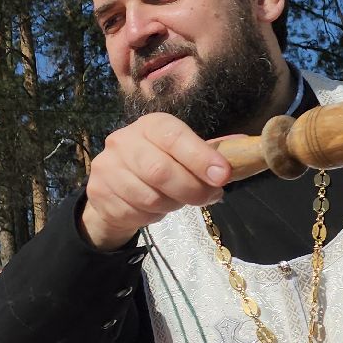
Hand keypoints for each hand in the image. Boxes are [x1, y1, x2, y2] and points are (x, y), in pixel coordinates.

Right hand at [78, 113, 231, 250]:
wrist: (113, 188)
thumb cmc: (158, 166)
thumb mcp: (182, 154)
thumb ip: (209, 153)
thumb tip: (244, 149)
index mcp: (151, 125)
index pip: (174, 136)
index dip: (200, 157)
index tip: (223, 176)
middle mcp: (124, 140)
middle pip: (160, 170)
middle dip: (192, 189)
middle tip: (210, 197)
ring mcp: (107, 166)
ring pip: (149, 196)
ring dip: (173, 205)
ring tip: (180, 201)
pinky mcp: (98, 192)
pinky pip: (134, 212)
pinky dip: (153, 216)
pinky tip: (156, 208)